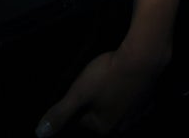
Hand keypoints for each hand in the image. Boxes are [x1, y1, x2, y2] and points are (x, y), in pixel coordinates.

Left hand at [34, 48, 158, 135]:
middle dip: (93, 102)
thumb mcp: (78, 92)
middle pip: (100, 115)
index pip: (81, 120)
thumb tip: (39, 133)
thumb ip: (60, 113)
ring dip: (110, 97)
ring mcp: (137, 115)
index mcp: (104, 128)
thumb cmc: (107, 75)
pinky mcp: (148, 101)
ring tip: (105, 78)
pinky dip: (126, 93)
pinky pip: (133, 102)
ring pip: (117, 108)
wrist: (142, 59)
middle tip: (91, 80)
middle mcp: (122, 127)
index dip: (76, 102)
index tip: (76, 87)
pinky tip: (123, 80)